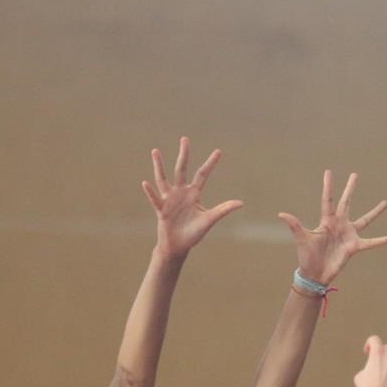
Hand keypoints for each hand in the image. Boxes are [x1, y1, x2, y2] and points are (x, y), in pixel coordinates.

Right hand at [142, 137, 243, 259]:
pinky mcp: (161, 210)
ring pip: (164, 179)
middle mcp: (181, 193)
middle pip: (182, 170)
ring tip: (155, 151)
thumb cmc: (194, 234)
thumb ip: (223, 210)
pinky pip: (155, 199)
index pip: (202, 174)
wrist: (178, 247)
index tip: (219, 151)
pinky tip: (145, 183)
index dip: (211, 164)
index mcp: (194, 194)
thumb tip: (241, 203)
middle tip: (185, 139)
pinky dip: (150, 192)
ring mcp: (169, 200)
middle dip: (184, 155)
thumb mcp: (209, 219)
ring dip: (159, 166)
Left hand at [278, 171, 386, 283]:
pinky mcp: (354, 246)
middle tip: (355, 174)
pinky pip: (371, 242)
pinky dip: (381, 240)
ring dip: (375, 212)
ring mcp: (348, 234)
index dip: (328, 186)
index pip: (328, 199)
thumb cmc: (306, 256)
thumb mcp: (302, 238)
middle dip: (350, 188)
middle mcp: (339, 224)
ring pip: (365, 220)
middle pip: (346, 202)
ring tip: (386, 202)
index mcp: (326, 220)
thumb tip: (282, 214)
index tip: (328, 172)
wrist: (315, 274)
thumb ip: (295, 225)